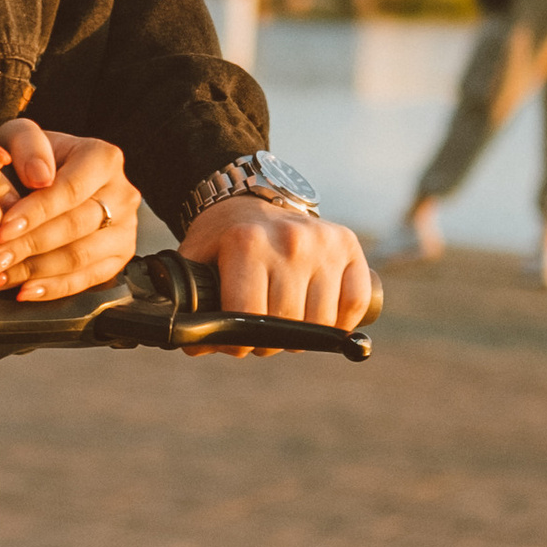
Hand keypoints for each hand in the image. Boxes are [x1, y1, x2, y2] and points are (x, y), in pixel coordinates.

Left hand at [0, 123, 140, 298]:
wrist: (49, 177)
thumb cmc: (31, 158)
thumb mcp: (21, 137)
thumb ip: (25, 144)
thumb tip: (39, 176)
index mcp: (103, 158)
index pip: (70, 190)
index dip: (34, 213)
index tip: (0, 230)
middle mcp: (122, 193)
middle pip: (74, 227)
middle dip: (27, 247)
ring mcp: (125, 228)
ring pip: (79, 258)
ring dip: (32, 273)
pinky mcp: (120, 256)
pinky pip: (87, 280)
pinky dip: (51, 288)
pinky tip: (22, 291)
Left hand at [180, 195, 372, 357]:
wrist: (250, 202)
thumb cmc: (223, 240)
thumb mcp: (196, 262)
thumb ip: (191, 303)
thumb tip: (194, 344)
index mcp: (247, 242)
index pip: (250, 317)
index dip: (241, 342)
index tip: (238, 342)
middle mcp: (290, 239)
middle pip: (288, 323)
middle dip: (271, 342)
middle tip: (262, 335)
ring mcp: (323, 241)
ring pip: (323, 319)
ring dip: (306, 336)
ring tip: (288, 326)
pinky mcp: (349, 244)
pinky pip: (354, 302)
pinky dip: (342, 321)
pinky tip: (322, 320)